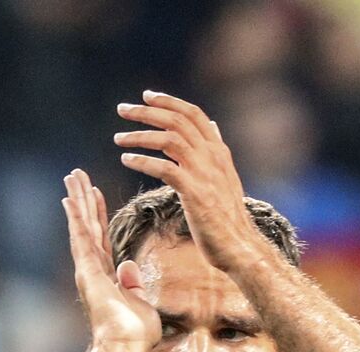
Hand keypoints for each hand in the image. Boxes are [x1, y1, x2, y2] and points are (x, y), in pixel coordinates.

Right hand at [61, 169, 160, 351]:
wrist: (125, 347)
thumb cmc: (135, 335)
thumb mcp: (141, 304)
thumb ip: (134, 285)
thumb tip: (129, 266)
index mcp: (108, 276)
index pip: (102, 238)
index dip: (98, 215)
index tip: (95, 194)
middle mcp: (94, 269)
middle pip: (88, 226)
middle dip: (83, 200)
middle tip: (77, 176)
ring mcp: (88, 269)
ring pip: (82, 226)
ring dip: (77, 200)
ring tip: (72, 176)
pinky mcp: (88, 270)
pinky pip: (82, 238)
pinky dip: (76, 217)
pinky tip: (70, 198)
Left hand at [114, 91, 271, 274]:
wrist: (240, 247)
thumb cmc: (228, 218)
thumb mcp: (226, 177)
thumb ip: (216, 151)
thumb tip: (212, 126)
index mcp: (219, 152)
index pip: (194, 114)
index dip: (169, 102)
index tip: (146, 96)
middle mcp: (213, 157)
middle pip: (177, 121)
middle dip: (146, 112)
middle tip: (122, 110)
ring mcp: (205, 174)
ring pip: (168, 139)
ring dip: (139, 135)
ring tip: (118, 139)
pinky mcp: (195, 192)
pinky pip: (163, 167)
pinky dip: (142, 160)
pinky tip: (126, 160)